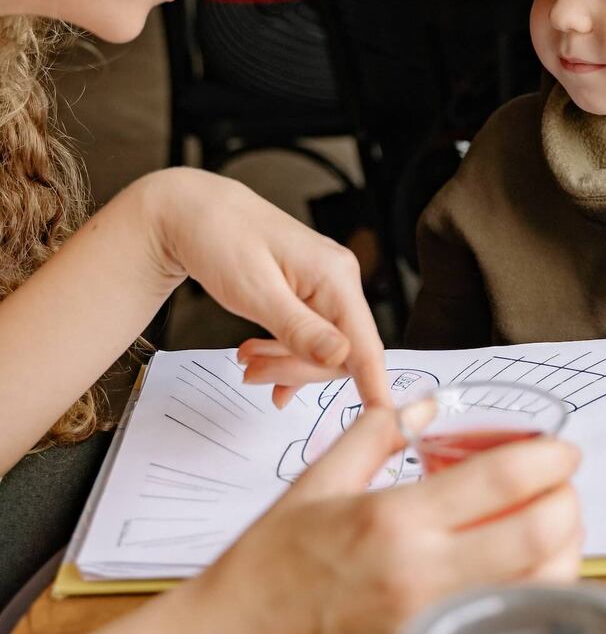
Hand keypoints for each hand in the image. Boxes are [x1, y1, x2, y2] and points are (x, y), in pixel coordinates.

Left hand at [148, 167, 389, 406]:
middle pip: (342, 352)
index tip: (382, 421)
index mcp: (334, 275)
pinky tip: (262, 360)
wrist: (195, 212)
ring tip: (247, 363)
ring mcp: (326, 284)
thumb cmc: (220, 239)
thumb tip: (340, 358)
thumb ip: (298, 329)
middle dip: (298, 370)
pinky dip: (286, 353)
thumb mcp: (254, 291)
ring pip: (324, 348)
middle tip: (252, 374)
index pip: (365, 344)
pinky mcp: (311, 290)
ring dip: (286, 363)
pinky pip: (312, 335)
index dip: (374, 385)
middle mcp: (339, 278)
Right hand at [176, 409, 581, 633]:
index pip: (502, 480)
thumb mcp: (316, 483)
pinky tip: (523, 587)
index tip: (562, 450)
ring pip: (540, 593)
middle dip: (567, 501)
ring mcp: (431, 633)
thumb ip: (377, 435)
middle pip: (539, 535)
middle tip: (561, 487)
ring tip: (547, 531)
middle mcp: (421, 578)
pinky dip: (534, 612)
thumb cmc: (266, 569)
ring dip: (561, 555)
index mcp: (393, 520)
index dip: (548, 457)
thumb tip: (426, 406)